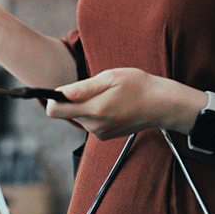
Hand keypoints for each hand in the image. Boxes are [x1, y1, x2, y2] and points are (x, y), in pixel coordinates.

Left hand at [44, 68, 180, 139]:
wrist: (161, 105)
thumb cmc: (138, 86)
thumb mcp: (110, 77)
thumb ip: (83, 88)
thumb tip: (60, 92)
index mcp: (94, 110)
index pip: (55, 111)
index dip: (53, 99)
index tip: (61, 89)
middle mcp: (94, 126)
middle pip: (66, 114)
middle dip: (71, 100)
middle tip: (92, 87)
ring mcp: (99, 133)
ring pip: (78, 117)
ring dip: (84, 106)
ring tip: (105, 95)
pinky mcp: (105, 136)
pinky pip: (89, 122)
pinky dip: (93, 112)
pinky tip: (110, 104)